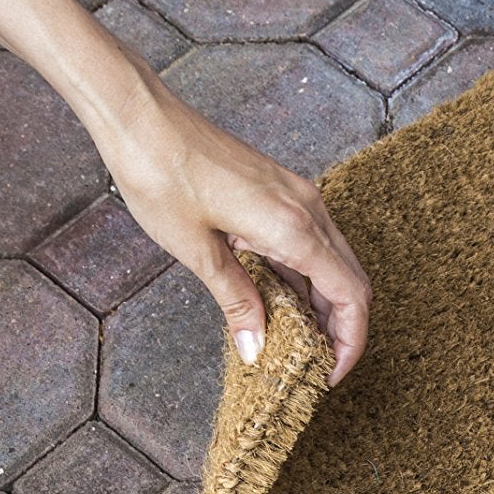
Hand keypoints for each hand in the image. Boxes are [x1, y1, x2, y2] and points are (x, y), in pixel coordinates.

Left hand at [98, 71, 371, 385]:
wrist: (141, 119)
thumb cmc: (162, 177)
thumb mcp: (198, 252)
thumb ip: (237, 302)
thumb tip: (257, 350)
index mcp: (294, 228)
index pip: (350, 296)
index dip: (349, 342)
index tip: (330, 373)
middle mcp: (307, 208)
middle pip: (352, 280)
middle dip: (342, 327)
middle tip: (316, 365)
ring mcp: (297, 195)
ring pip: (334, 260)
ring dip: (325, 302)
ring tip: (296, 340)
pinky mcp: (280, 189)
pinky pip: (312, 240)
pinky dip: (307, 276)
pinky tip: (280, 298)